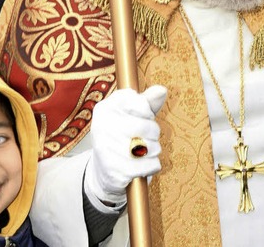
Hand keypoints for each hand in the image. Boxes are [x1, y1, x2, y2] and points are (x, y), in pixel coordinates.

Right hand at [84, 85, 165, 203]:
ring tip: (141, 152)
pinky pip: (151, 165)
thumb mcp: (133, 115)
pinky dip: (152, 166)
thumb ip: (147, 102)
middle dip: (153, 134)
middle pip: (149, 127)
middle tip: (143, 138)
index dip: (148, 113)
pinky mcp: (115, 172)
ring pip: (152, 147)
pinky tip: (141, 165)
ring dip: (153, 151)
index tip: (140, 118)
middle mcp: (101, 127)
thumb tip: (161, 90)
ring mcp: (106, 151)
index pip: (142, 104)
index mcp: (105, 108)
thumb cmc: (123, 137)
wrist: (102, 172)